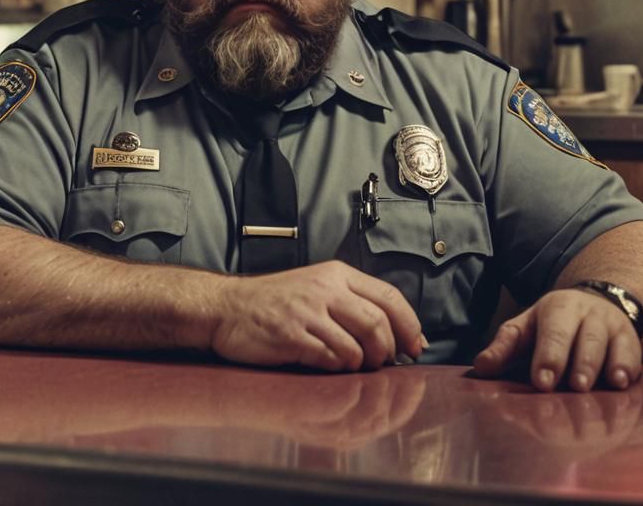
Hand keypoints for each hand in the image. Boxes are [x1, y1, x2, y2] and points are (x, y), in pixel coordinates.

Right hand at [209, 261, 425, 371]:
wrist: (227, 307)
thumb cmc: (276, 303)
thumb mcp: (316, 287)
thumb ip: (352, 302)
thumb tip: (397, 333)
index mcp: (336, 274)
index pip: (389, 297)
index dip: (409, 325)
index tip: (415, 347)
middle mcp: (325, 288)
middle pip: (378, 324)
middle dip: (387, 352)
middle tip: (380, 364)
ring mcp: (307, 311)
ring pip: (357, 347)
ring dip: (360, 365)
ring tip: (349, 366)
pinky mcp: (292, 335)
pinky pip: (331, 359)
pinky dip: (336, 369)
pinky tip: (325, 364)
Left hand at [472, 288, 641, 391]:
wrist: (597, 303)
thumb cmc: (553, 324)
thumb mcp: (527, 327)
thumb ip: (505, 347)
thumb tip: (480, 368)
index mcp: (557, 307)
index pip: (552, 331)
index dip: (548, 357)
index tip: (542, 382)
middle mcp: (587, 313)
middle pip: (584, 337)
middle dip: (578, 362)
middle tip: (574, 386)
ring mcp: (611, 325)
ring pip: (609, 344)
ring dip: (601, 367)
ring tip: (592, 388)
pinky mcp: (631, 339)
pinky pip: (633, 353)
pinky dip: (627, 367)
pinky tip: (621, 383)